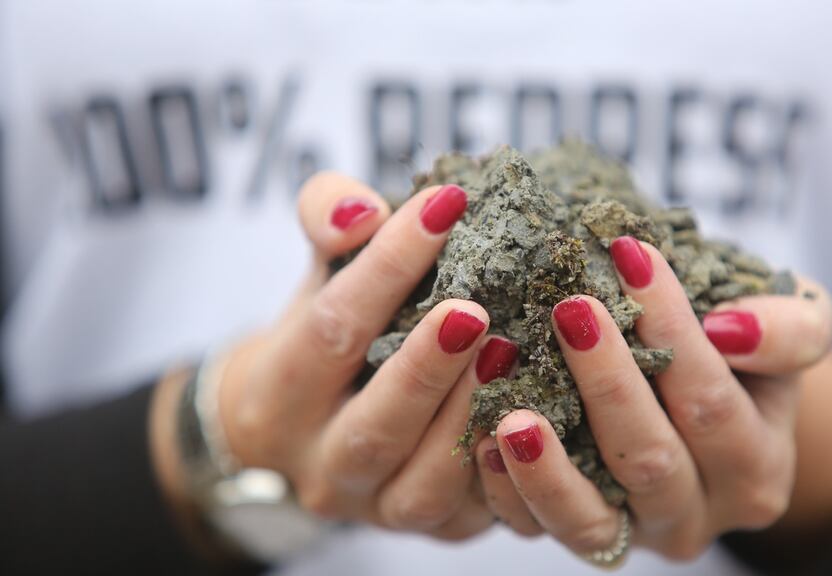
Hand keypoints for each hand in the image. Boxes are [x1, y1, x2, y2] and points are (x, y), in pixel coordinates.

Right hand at [153, 174, 502, 541]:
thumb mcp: (318, 270)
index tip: (444, 208)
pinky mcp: (432, 530)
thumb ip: (329, 220)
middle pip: (373, 426)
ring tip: (510, 354)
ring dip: (469, 421)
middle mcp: (320, 465)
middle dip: (426, 367)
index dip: (387, 268)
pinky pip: (467, 514)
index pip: (331, 330)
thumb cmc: (326, 332)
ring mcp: (375, 508)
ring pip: (421, 485)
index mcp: (279, 394)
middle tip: (475, 310)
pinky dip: (501, 469)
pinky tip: (534, 413)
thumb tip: (361, 211)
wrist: (311, 427)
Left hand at [474, 237, 831, 559]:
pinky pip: (540, 529)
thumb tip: (730, 329)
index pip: (711, 401)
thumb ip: (791, 329)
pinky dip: (509, 490)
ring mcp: (636, 535)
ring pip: (590, 519)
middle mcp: (699, 514)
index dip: (673, 329)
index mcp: (756, 467)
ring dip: (547, 464)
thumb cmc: (745, 355)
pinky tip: (482, 437)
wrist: (712, 405)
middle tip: (568, 311)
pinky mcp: (583, 537)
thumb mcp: (795, 329)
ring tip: (510, 410)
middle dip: (607, 381)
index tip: (631, 256)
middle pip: (650, 458)